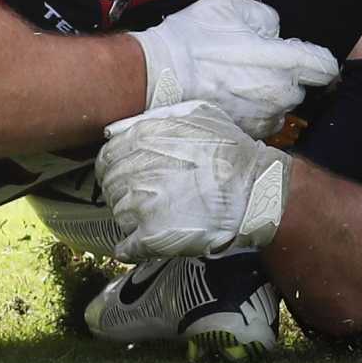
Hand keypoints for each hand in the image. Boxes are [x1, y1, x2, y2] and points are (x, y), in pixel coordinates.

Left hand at [98, 100, 290, 258]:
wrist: (254, 190)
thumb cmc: (230, 151)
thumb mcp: (198, 114)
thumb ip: (158, 117)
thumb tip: (122, 128)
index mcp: (144, 139)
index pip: (106, 156)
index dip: (114, 166)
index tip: (125, 172)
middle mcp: (136, 170)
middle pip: (109, 185)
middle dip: (121, 190)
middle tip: (142, 194)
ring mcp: (141, 205)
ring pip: (117, 214)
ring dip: (130, 216)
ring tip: (153, 214)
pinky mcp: (151, 236)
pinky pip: (126, 247)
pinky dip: (129, 248)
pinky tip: (140, 243)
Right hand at [132, 0, 338, 138]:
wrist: (159, 75)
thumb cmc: (196, 38)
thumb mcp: (235, 6)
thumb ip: (267, 17)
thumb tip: (275, 33)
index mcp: (284, 63)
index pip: (326, 67)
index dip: (319, 58)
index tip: (306, 55)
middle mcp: (279, 95)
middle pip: (302, 87)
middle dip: (289, 76)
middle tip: (260, 62)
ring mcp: (262, 118)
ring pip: (281, 106)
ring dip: (271, 95)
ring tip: (241, 80)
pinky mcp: (245, 133)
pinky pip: (262, 121)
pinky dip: (254, 111)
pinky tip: (231, 96)